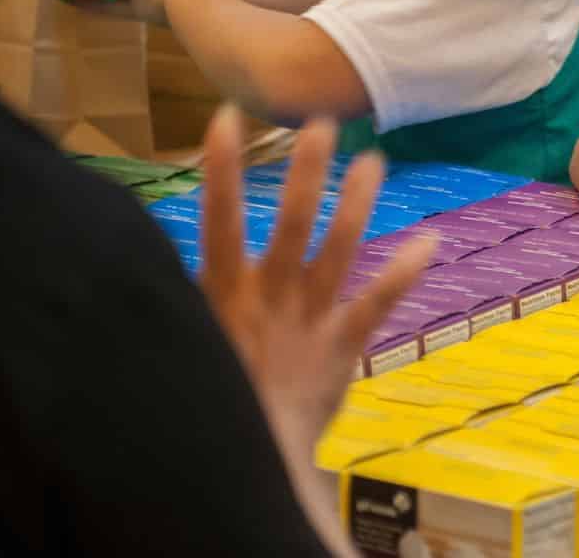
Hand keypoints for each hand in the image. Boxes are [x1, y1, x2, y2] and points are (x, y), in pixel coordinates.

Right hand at [197, 108, 434, 486]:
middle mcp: (269, 298)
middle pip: (290, 225)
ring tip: (374, 159)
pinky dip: (404, 272)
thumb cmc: (207, 395)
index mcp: (222, 294)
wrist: (245, 461)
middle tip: (323, 122)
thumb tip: (147, 248)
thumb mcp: (179, 339)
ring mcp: (309, 320)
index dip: (221, 168)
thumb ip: (177, 293)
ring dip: (357, 203)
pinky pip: (377, 304)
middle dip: (306, 173)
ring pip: (338, 251)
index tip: (226, 116)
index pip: (218, 221)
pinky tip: (431, 240)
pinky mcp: (341, 346)